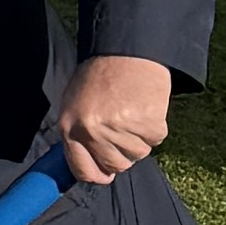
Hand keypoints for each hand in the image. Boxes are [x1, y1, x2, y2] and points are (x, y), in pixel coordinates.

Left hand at [54, 53, 172, 186]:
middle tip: (123, 129)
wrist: (126, 49)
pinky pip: (155, 140)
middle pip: (115, 166)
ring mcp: (120, 128)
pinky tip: (146, 107)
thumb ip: (79, 135)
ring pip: (137, 155)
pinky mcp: (147, 123)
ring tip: (132, 111)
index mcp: (70, 127)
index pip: (82, 170)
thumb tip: (89, 167)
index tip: (105, 175)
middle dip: (122, 154)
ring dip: (139, 139)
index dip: (97, 175)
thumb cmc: (99, 75)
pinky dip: (154, 128)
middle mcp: (93, 131)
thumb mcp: (75, 103)